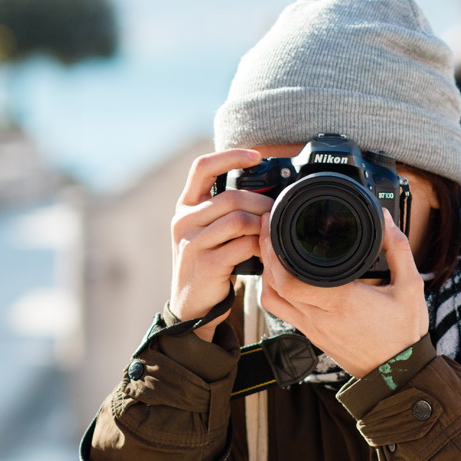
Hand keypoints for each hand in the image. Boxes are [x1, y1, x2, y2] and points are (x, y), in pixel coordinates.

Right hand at [169, 149, 272, 341]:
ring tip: (271, 234)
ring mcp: (192, 242)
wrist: (193, 305)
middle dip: (261, 203)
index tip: (257, 156)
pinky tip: (264, 252)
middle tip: (276, 213)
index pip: (203, 167)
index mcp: (185, 206)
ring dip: (262, 226)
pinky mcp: (207, 263)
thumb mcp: (207, 232)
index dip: (231, 156)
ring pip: (239, 219)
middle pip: (231, 197)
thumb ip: (224, 211)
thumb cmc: (208, 264)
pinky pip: (243, 245)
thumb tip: (264, 193)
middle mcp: (184, 220)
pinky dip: (259, 246)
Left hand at [259, 210, 428, 378]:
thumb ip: (398, 249)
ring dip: (266, 273)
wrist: (396, 374)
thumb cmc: (403, 334)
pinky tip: (282, 275)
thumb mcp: (410, 287)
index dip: (274, 251)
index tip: (274, 226)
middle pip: (274, 284)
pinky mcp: (311, 334)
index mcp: (341, 301)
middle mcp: (320, 316)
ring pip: (272, 298)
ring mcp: (312, 328)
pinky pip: (280, 310)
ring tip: (272, 248)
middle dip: (266, 252)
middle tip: (268, 228)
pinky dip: (274, 290)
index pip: (290, 279)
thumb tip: (384, 218)